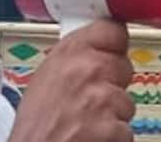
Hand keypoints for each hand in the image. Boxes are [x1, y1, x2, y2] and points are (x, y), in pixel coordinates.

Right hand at [8, 21, 136, 141]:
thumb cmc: (33, 127)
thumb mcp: (44, 78)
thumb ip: (73, 58)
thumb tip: (95, 49)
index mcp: (69, 53)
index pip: (114, 30)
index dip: (114, 44)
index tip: (112, 50)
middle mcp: (88, 70)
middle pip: (125, 67)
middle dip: (113, 84)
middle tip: (89, 100)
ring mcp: (102, 99)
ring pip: (126, 102)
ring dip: (113, 115)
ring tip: (85, 123)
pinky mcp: (112, 128)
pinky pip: (126, 129)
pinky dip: (112, 137)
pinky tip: (91, 137)